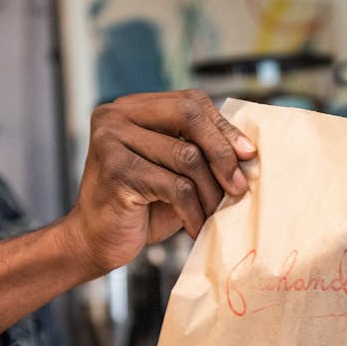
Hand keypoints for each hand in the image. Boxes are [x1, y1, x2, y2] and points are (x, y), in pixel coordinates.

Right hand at [65, 89, 255, 276]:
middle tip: (239, 186)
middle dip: (222, 152)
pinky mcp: (117, 170)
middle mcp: (116, 115)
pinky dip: (193, 211)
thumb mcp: (173, 173)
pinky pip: (176, 186)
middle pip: (189, 116)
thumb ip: (199, 152)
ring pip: (187, 155)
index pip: (190, 102)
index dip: (223, 128)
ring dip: (210, 191)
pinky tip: (196, 228)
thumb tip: (248, 148)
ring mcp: (112, 140)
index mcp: (131, 108)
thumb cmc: (140, 210)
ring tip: (215, 214)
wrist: (97, 243)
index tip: (249, 155)